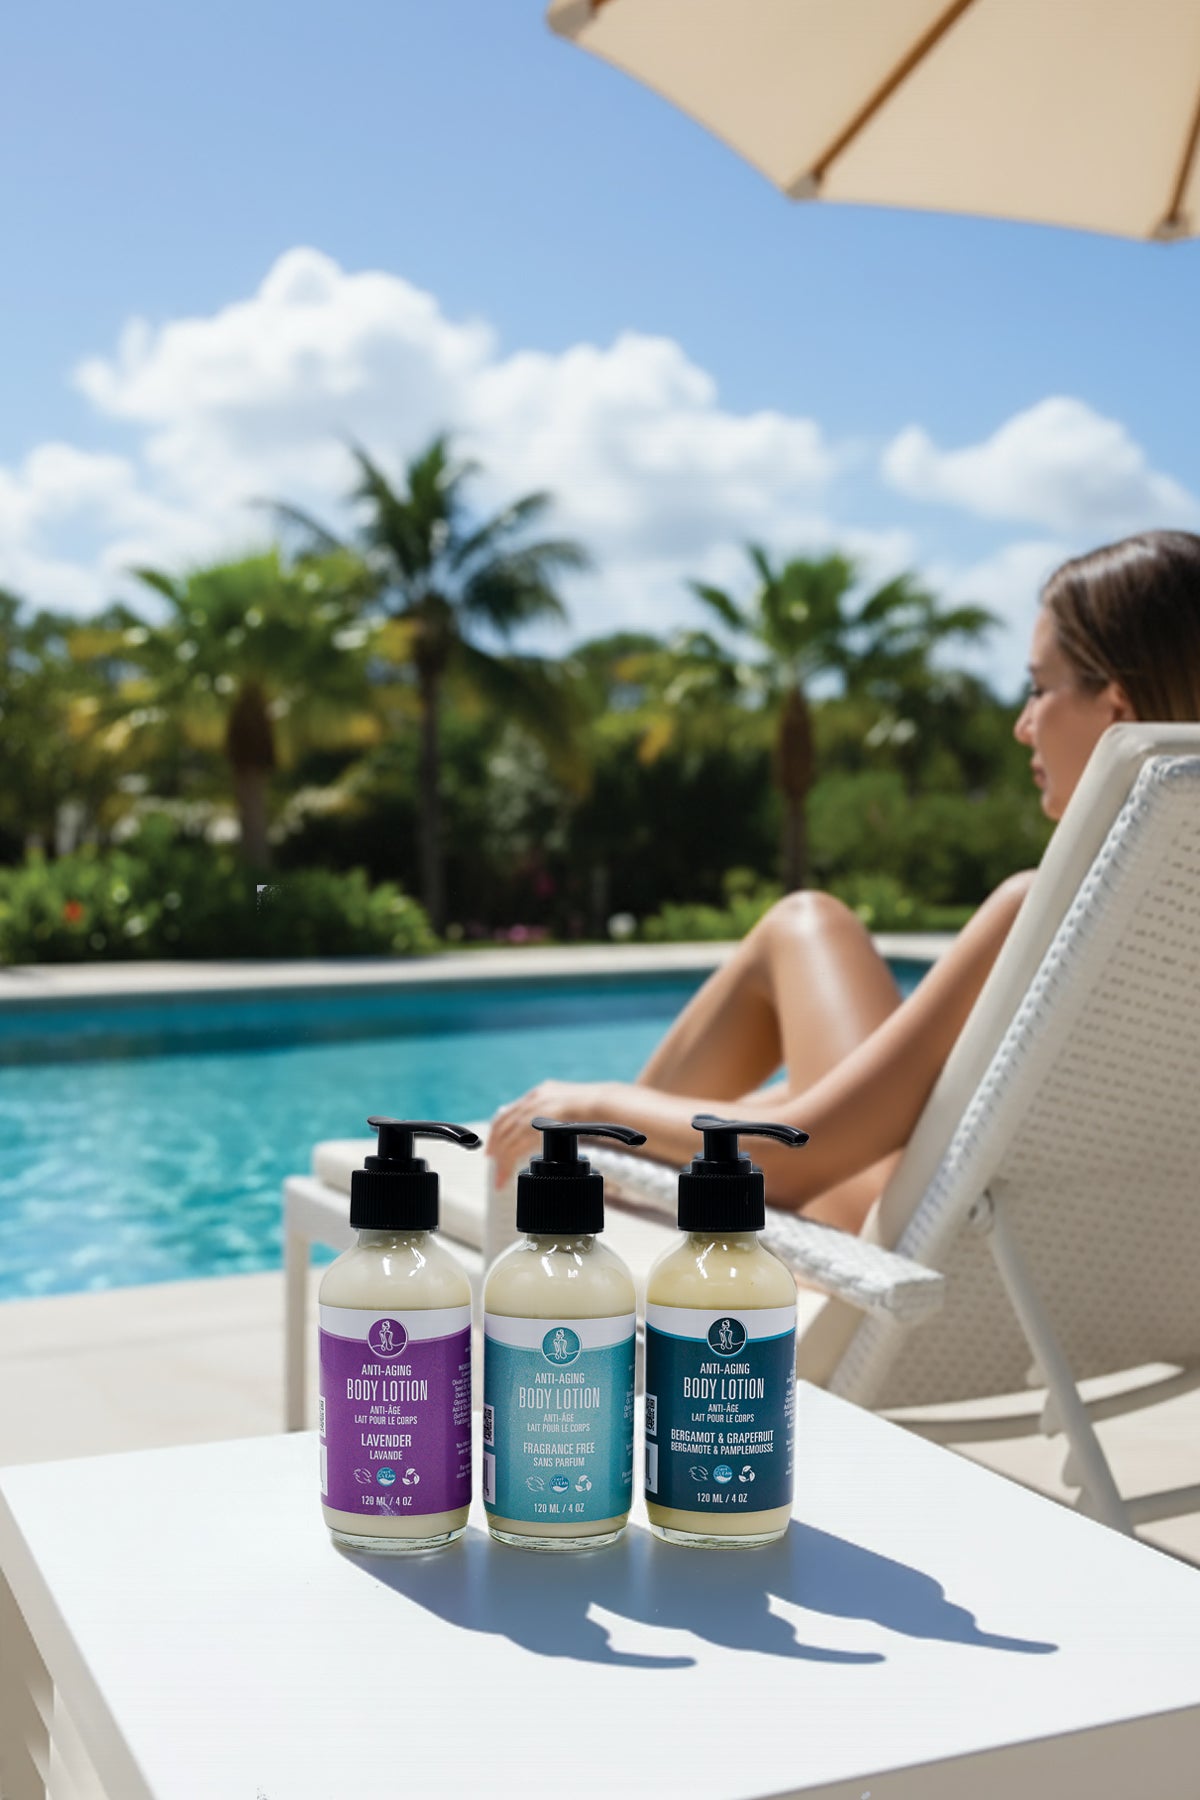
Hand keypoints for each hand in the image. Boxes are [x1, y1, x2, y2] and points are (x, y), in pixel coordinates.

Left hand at [486, 1081, 606, 1187]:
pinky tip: (506, 1172)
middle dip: (495, 1145)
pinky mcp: (543, 1121)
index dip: (497, 1130)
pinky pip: (519, 1144)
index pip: (509, 1112)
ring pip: (509, 1137)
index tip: (492, 1145)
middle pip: (504, 1124)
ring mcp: (538, 1109)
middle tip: (491, 1162)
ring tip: (499, 1175)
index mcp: (540, 1093)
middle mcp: (536, 1098)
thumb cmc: (596, 1109)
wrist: (608, 1102)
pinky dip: (509, 1161)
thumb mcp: (569, 1107)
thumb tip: (552, 1132)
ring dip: (501, 1159)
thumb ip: (556, 1116)